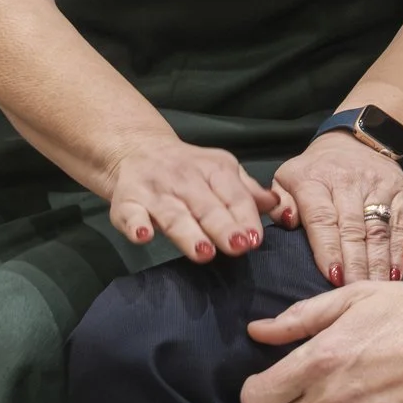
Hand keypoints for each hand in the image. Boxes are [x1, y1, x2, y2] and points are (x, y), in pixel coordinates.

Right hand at [102, 133, 285, 264]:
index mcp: (214, 169)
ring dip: (188, 233)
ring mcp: (155, 191)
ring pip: (173, 215)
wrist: (138, 150)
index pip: (234, 194)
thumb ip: (247, 191)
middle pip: (206, 206)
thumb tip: (276, 204)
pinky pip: (130, 215)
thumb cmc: (190, 170)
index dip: (245, 216)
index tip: (255, 238)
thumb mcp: (223, 172)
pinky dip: (135, 225)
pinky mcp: (126, 202)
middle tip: (238, 246)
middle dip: (223, 227)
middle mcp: (184, 179)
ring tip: (203, 252)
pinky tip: (143, 236)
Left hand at [274, 131, 402, 285]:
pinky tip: (395, 275)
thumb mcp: (287, 179)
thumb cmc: (316, 173)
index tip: (332, 277)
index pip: (322, 218)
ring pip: (378, 229)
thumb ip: (280, 203)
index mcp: (315, 179)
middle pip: (352, 228)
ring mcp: (377, 185)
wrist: (358, 142)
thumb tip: (287, 220)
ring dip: (377, 263)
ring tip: (374, 290)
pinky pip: (400, 225)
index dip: (328, 248)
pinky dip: (399, 252)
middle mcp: (348, 181)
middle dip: (354, 264)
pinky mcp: (400, 192)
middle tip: (353, 293)